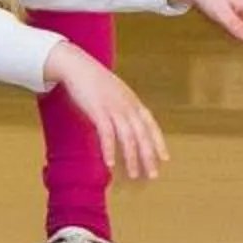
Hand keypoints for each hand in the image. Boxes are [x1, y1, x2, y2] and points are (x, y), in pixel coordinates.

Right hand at [42, 43, 169, 180]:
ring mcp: (113, 108)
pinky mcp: (98, 110)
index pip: (150, 125)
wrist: (78, 66)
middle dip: (148, 156)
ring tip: (134, 175)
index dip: (158, 142)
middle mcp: (127, 106)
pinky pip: (106, 133)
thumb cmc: (96, 82)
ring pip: (127, 137)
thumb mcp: (117, 94)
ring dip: (131, 158)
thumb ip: (125, 108)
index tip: (165, 158)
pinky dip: (109, 149)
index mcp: (133, 102)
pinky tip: (110, 164)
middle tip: (153, 175)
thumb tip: (130, 125)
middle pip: (142, 135)